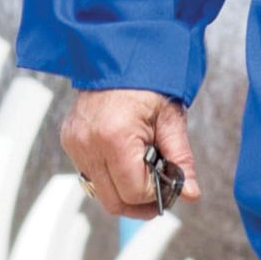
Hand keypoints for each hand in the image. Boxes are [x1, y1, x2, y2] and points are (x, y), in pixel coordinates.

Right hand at [60, 88, 201, 218]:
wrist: (119, 55)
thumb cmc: (147, 82)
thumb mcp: (171, 120)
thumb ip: (181, 160)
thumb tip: (191, 193)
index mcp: (115, 137)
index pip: (134, 192)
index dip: (156, 196)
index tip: (170, 186)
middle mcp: (88, 143)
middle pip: (113, 201)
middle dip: (140, 204)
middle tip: (160, 196)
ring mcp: (75, 144)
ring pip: (99, 192)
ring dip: (123, 192)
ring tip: (143, 175)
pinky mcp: (69, 141)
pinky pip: (90, 175)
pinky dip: (109, 177)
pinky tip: (125, 162)